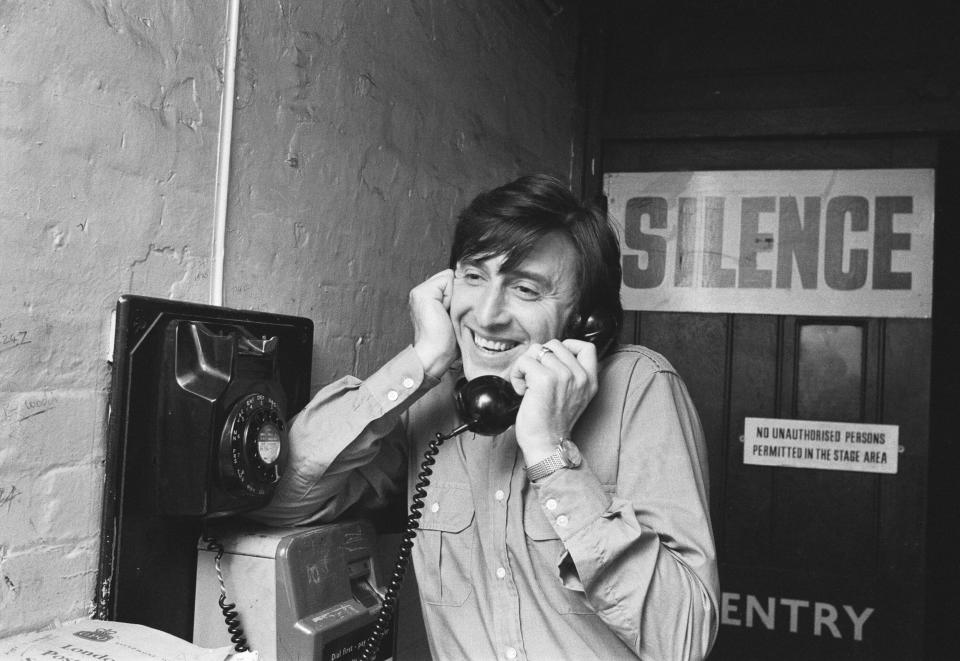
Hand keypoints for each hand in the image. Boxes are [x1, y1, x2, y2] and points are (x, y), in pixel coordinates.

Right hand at [410, 269, 458, 378]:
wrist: (436, 354)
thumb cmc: (447, 342)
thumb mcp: (454, 317)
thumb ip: (456, 301)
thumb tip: (472, 289)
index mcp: (426, 299)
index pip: (449, 281)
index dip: (457, 295)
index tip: (452, 314)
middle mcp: (420, 293)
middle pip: (449, 278)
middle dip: (455, 294)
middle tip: (449, 315)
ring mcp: (418, 292)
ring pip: (448, 278)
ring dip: (453, 296)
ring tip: (446, 314)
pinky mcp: (422, 293)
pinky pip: (447, 280)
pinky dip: (451, 295)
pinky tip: (444, 311)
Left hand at [509, 339, 598, 464]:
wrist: (547, 445)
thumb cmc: (553, 423)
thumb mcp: (574, 397)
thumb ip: (571, 375)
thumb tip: (550, 355)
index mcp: (590, 380)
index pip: (587, 347)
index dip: (568, 346)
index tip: (553, 362)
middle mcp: (580, 376)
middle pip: (555, 344)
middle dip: (539, 358)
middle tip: (535, 378)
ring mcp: (563, 376)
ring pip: (537, 350)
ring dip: (526, 366)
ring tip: (527, 385)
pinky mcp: (544, 379)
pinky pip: (524, 361)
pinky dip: (517, 374)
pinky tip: (521, 391)